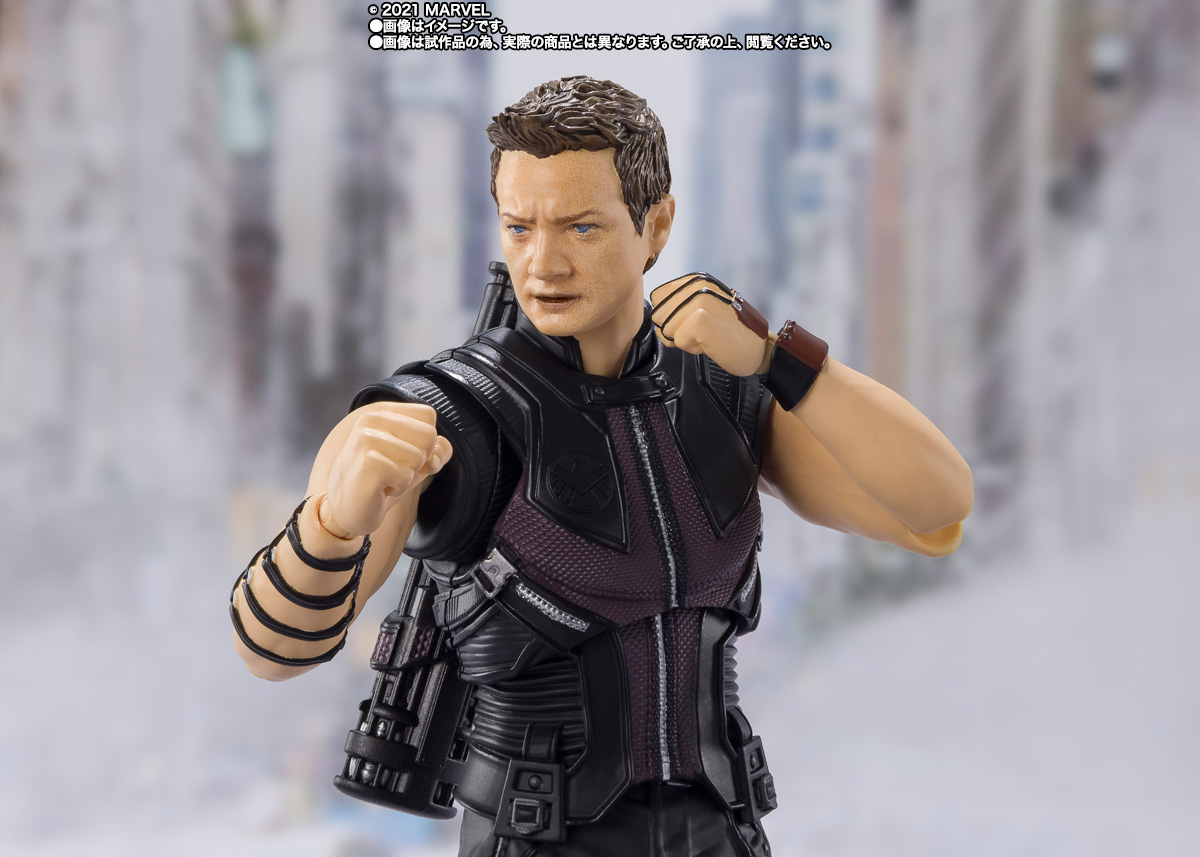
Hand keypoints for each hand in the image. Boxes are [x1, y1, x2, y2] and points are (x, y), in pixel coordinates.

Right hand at [323, 402, 452, 536]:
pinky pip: (407, 476)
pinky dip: (398, 488)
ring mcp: (366, 439)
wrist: (346, 508)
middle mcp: (371, 419)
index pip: (428, 416)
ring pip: (419, 458)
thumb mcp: (415, 460)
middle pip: (428, 436)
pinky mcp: (367, 463)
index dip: (426, 442)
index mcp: (381, 411)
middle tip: (392, 470)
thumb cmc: (383, 481)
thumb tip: (439, 450)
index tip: (403, 456)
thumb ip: (438, 449)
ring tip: (384, 479)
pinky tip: (378, 489)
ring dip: (406, 477)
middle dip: (419, 461)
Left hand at [649, 274, 770, 376]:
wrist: (758, 349)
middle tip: (703, 331)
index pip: (658, 297)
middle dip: (676, 330)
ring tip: (708, 336)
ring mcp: (699, 301)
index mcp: (697, 280)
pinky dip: (693, 348)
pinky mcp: (701, 319)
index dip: (669, 316)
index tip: (692, 322)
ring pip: (667, 329)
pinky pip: (678, 341)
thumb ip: (679, 306)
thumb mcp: (704, 309)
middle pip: (658, 315)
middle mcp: (697, 285)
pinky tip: (711, 342)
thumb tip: (654, 316)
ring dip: (685, 340)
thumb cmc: (732, 332)